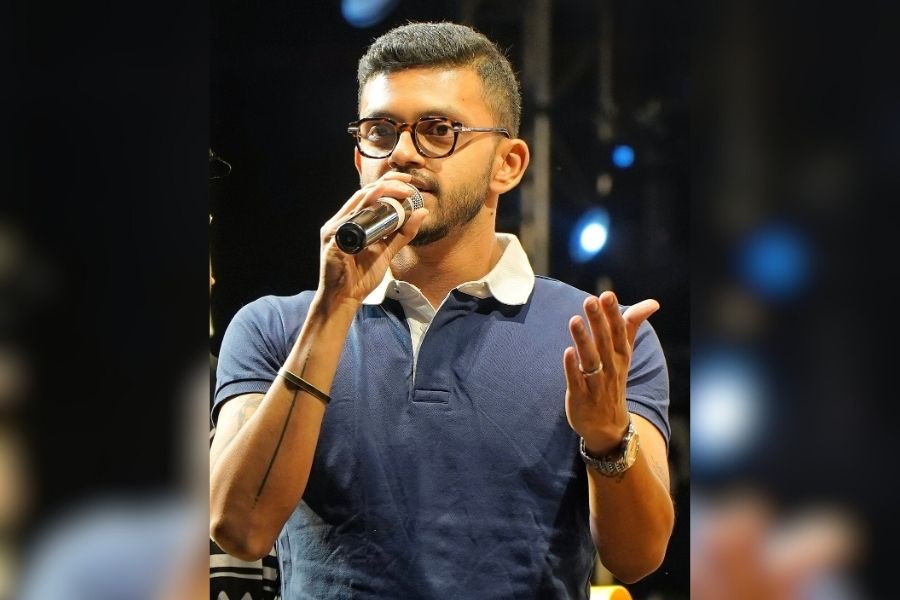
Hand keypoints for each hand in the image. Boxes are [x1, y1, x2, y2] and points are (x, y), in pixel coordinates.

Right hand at [317, 172, 427, 308]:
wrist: (344, 299)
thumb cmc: (360, 276)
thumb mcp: (387, 250)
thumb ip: (403, 233)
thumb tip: (422, 211)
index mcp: (351, 221)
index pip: (368, 195)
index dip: (388, 183)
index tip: (408, 181)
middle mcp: (340, 221)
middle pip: (364, 193)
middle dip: (388, 183)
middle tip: (409, 183)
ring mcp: (335, 230)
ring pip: (358, 202)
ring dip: (382, 193)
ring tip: (403, 192)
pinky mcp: (333, 242)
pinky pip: (352, 224)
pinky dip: (369, 215)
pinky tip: (384, 212)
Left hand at [563, 291, 658, 454]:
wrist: (608, 426)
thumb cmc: (613, 380)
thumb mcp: (624, 353)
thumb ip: (631, 325)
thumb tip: (653, 302)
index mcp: (620, 356)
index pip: (619, 331)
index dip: (613, 314)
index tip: (607, 295)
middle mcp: (610, 368)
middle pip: (604, 342)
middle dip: (598, 321)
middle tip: (590, 300)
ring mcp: (596, 383)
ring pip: (590, 360)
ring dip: (583, 340)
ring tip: (574, 320)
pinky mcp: (580, 397)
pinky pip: (576, 381)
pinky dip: (572, 367)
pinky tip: (567, 352)